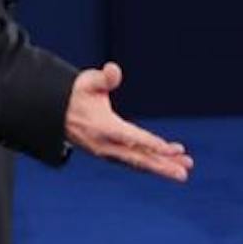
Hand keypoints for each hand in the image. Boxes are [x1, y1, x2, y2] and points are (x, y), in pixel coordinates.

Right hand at [65, 62, 192, 181]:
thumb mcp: (86, 82)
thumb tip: (113, 70)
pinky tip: (170, 162)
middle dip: (162, 165)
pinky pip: (135, 161)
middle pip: (137, 158)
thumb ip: (102, 78)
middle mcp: (106, 145)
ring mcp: (108, 153)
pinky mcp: (111, 155)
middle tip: (184, 173)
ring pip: (138, 162)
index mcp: (102, 127)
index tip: (168, 150)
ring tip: (185, 170)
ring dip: (162, 167)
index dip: (149, 143)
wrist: (57, 113)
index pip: (130, 137)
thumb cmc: (77, 94)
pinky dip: (152, 163)